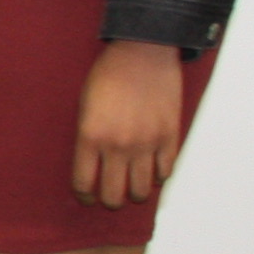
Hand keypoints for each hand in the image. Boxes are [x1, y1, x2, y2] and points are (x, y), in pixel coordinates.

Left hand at [73, 40, 189, 209]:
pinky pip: (165, 171)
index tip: (87, 197)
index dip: (85, 196)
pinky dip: (158, 177)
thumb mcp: (84, 105)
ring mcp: (146, 143)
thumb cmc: (108, 75)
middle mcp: (118, 145)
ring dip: (135, 193)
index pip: (84, 183)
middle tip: (110, 198)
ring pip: (141, 190)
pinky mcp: (169, 136)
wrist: (142, 52)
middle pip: (114, 195)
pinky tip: (151, 172)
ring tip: (132, 188)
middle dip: (110, 201)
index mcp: (90, 137)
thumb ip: (87, 137)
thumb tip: (93, 164)